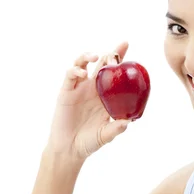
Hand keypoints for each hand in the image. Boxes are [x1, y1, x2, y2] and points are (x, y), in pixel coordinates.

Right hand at [46, 42, 131, 159]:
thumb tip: (128, 122)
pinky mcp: (65, 92)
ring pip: (82, 64)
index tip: (126, 45)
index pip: (114, 73)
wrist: (70, 149)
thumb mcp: (106, 135)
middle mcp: (92, 88)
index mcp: (105, 95)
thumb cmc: (90, 141)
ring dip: (88, 57)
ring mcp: (78, 89)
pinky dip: (75, 70)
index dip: (119, 58)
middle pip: (101, 64)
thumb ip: (116, 128)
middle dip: (109, 53)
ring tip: (96, 57)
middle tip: (118, 48)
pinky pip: (70, 76)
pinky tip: (82, 72)